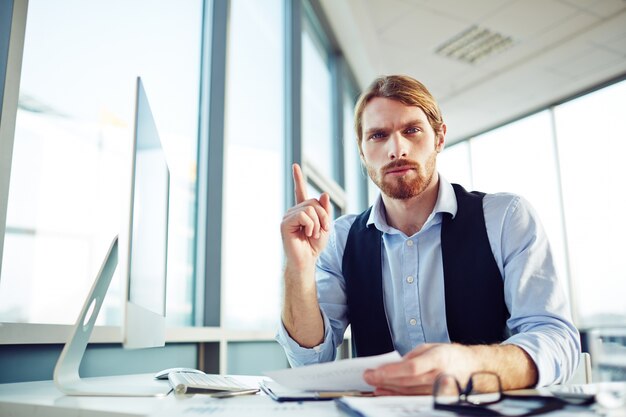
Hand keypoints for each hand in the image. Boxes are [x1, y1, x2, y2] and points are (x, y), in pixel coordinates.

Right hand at [281, 163, 331, 269]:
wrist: (307, 261)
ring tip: (314, 234)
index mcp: (302, 211)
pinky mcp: (285, 223)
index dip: (298, 178)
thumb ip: (325, 210)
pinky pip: (304, 215)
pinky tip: (308, 234)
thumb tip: (323, 194)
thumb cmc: (314, 245)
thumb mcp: (325, 226)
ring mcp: (288, 216)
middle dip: (323, 216)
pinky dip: (311, 225)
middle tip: (323, 230)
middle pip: (313, 201)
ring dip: (318, 223)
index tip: (295, 166)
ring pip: (310, 208)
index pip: (299, 191)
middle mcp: (293, 211)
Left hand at [363, 344, 480, 395]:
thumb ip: (412, 356)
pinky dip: (398, 396)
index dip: (391, 372)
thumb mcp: (431, 347)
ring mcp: (440, 390)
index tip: (375, 371)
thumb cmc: (451, 356)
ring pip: (408, 392)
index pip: (411, 368)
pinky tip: (388, 392)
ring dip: (388, 389)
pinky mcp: (438, 399)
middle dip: (384, 380)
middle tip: (368, 377)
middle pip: (407, 382)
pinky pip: (414, 398)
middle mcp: (440, 376)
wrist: (473, 368)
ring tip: (374, 385)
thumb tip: (392, 365)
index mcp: (438, 358)